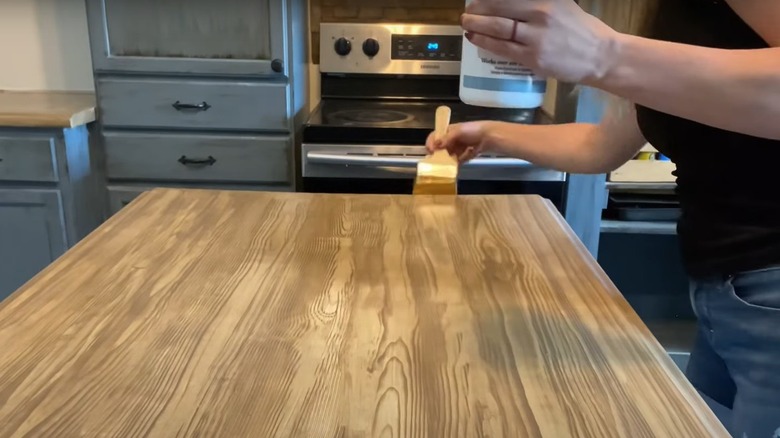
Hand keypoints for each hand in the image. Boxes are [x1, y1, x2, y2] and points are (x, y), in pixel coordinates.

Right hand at [425, 121, 495, 163]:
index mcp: (449, 130)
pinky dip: (456, 163)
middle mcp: (453, 138)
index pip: (435, 136)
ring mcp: (460, 147)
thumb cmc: (474, 130)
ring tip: (445, 165)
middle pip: (441, 147)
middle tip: (436, 161)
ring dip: (447, 160)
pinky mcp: (467, 154)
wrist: (491, 136)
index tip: (430, 152)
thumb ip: (446, 139)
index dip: (431, 143)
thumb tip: (435, 146)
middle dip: (438, 154)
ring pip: (449, 155)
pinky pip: (458, 160)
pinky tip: (454, 167)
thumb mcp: (458, 131)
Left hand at [462, 0, 618, 83]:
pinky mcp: (533, 57)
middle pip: (499, 8)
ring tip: (467, 23)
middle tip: (467, 11)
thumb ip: (536, 3)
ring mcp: (536, 36)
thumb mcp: (562, 4)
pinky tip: (475, 38)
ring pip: (498, 28)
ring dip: (477, 24)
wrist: (600, 55)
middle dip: (478, 9)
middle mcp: (540, 13)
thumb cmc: (581, 30)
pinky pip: (503, 48)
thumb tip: (508, 3)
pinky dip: (485, 41)